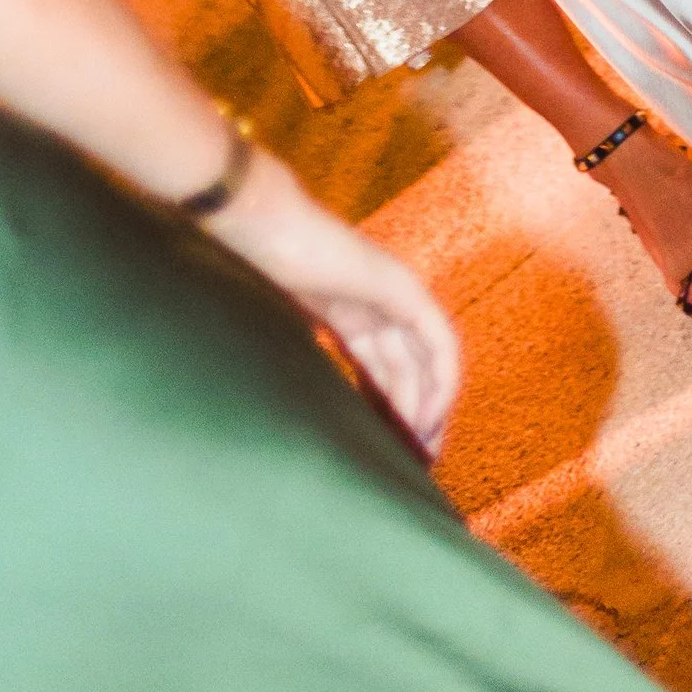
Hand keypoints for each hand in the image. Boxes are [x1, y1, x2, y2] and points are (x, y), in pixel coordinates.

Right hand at [208, 145, 460, 453]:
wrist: (257, 225)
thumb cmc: (251, 271)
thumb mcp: (281, 334)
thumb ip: (301, 366)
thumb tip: (294, 422)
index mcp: (349, 312)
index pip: (382, 369)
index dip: (389, 410)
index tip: (388, 455)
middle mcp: (378, 303)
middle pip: (410, 368)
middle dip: (415, 416)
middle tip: (417, 466)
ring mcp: (393, 292)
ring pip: (427, 358)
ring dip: (431, 405)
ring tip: (424, 453)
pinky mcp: (401, 287)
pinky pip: (436, 338)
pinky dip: (440, 378)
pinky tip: (431, 415)